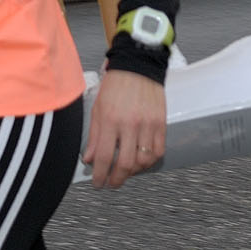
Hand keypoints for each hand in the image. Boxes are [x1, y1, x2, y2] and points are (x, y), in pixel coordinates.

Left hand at [82, 68, 166, 188]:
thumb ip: (94, 136)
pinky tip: (142, 161)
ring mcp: (148, 124)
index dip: (100, 175)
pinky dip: (150, 161)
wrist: (138, 66)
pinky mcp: (161, 122)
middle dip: (117, 179)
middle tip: (112, 183)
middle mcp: (130, 124)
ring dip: (134, 172)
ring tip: (126, 171)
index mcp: (110, 120)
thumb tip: (90, 160)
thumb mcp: (97, 109)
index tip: (98, 182)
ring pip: (143, 161)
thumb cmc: (115, 86)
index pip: (105, 157)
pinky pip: (158, 150)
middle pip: (126, 164)